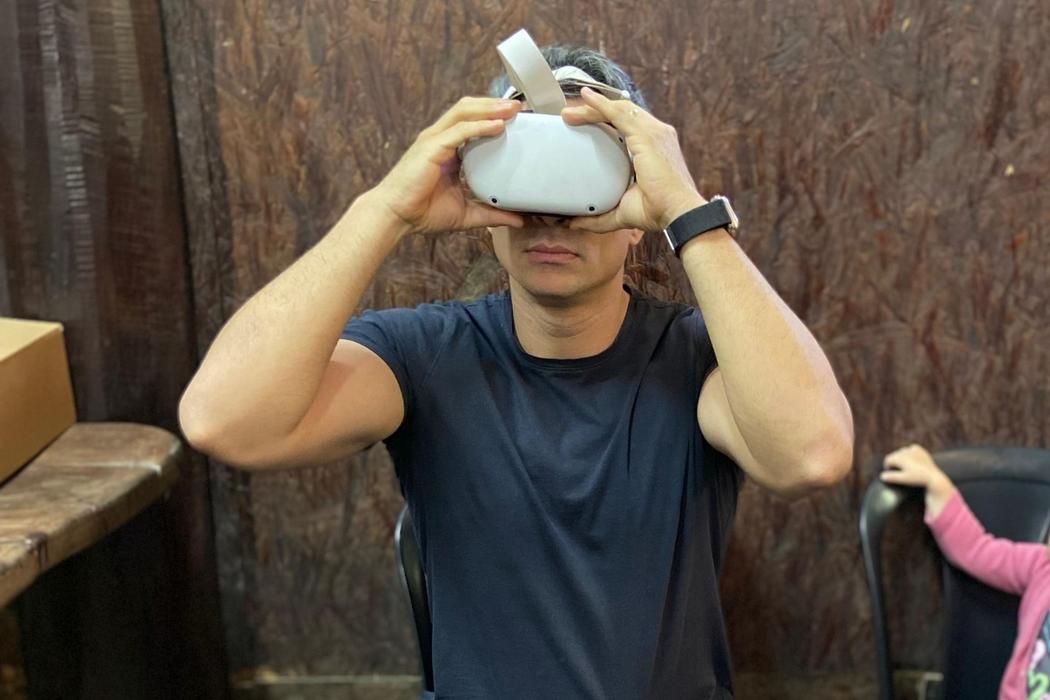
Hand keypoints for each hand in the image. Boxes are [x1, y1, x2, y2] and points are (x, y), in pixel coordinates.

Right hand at [369, 97, 525, 235]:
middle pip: (469, 109)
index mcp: (448, 149)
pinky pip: (459, 131)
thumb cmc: (422, 212)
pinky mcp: (431, 147)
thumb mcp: (466, 213)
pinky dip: (479, 126)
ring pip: (464, 112)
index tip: (517, 118)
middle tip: (519, 106)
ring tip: (512, 108)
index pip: (472, 122)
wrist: (395, 217)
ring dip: (490, 107)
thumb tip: (518, 219)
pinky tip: (497, 125)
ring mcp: (434, 140)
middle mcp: (440, 139)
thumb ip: (492, 213)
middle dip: (494, 104)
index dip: (493, 115)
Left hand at [561, 86, 704, 232]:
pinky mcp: (647, 134)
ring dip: (592, 109)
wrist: (678, 212)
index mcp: (653, 148)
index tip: (582, 125)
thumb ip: (598, 216)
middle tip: (569, 118)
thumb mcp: (622, 211)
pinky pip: (619, 112)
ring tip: (569, 113)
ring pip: (618, 110)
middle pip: (621, 114)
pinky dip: (601, 104)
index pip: (627, 126)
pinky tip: (585, 97)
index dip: (605, 121)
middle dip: (593, 112)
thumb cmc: (658, 211)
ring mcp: (653, 132)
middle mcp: (656, 134)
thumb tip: (573, 222)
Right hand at [881, 443, 954, 516]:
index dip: (887, 466)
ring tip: (903, 465)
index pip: (888, 460)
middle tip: (895, 470)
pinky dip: (910, 453)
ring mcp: (913, 450)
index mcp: (900, 457)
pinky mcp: (920, 450)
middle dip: (894, 462)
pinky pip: (911, 449)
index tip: (889, 473)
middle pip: (894, 455)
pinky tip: (911, 459)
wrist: (933, 477)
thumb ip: (892, 477)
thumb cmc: (917, 479)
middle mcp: (906, 451)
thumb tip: (882, 476)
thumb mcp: (904, 479)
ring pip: (902, 452)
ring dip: (901, 457)